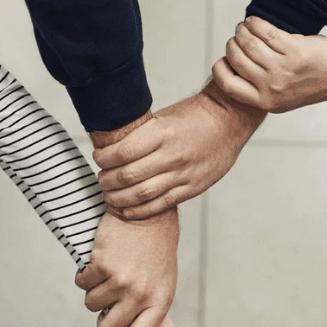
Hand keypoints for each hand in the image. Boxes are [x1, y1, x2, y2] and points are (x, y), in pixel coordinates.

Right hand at [77, 208, 178, 326]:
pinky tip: (97, 265)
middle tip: (104, 311)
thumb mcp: (163, 283)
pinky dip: (84, 276)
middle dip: (102, 323)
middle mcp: (141, 294)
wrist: (148, 216)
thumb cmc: (156, 252)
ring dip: (93, 294)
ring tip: (106, 278)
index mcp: (160, 301)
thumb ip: (148, 308)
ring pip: (91, 304)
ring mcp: (121, 280)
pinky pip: (82, 283)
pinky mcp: (102, 265)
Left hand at [92, 82, 265, 218]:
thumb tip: (111, 144)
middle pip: (129, 175)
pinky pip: (162, 204)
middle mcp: (172, 155)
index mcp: (163, 133)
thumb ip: (142, 133)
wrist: (228, 122)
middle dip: (108, 180)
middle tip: (101, 179)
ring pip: (142, 194)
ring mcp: (183, 174)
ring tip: (109, 196)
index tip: (98, 158)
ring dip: (119, 198)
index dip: (104, 158)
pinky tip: (127, 210)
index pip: (122, 152)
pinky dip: (140, 210)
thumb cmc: (193, 116)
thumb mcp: (165, 116)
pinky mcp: (192, 188)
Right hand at [212, 17, 326, 112]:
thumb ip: (255, 87)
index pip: (227, 84)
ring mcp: (283, 69)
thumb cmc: (303, 82)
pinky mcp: (293, 51)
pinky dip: (254, 23)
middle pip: (236, 58)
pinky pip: (265, 31)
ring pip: (248, 43)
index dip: (220, 68)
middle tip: (238, 39)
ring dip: (242, 31)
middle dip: (233, 44)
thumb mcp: (277, 97)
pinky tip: (254, 22)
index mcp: (264, 101)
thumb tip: (228, 64)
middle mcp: (272, 87)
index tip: (226, 60)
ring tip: (245, 28)